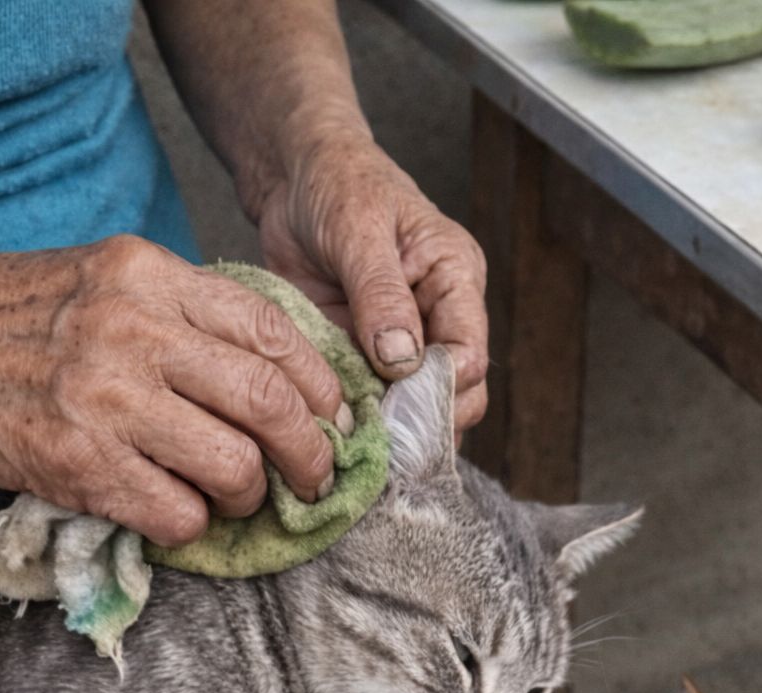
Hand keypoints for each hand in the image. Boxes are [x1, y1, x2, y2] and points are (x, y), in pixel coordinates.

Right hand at [0, 238, 347, 544]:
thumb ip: (185, 312)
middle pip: (268, 403)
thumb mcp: (108, 278)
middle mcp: (135, 332)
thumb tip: (279, 371)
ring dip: (250, 496)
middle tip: (313, 475)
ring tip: (236, 495)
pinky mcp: (81, 465)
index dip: (321, 384)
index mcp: (151, 277)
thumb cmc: (21, 318)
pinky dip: (194, 524)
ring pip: (233, 467)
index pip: (272, 331)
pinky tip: (178, 511)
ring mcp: (107, 401)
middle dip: (310, 452)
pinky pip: (178, 513)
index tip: (334, 416)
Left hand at [258, 134, 487, 433]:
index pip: (468, 356)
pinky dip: (356, 420)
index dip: (439, 391)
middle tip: (376, 442)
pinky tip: (333, 431)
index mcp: (454, 280)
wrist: (294, 180)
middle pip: (454, 396)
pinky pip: (371, 403)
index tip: (397, 408)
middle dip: (420, 423)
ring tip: (353, 443)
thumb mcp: (358, 230)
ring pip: (414, 409)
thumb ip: (381, 295)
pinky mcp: (366, 358)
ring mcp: (402, 345)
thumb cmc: (338, 184)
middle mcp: (438, 319)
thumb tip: (403, 361)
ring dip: (387, 429)